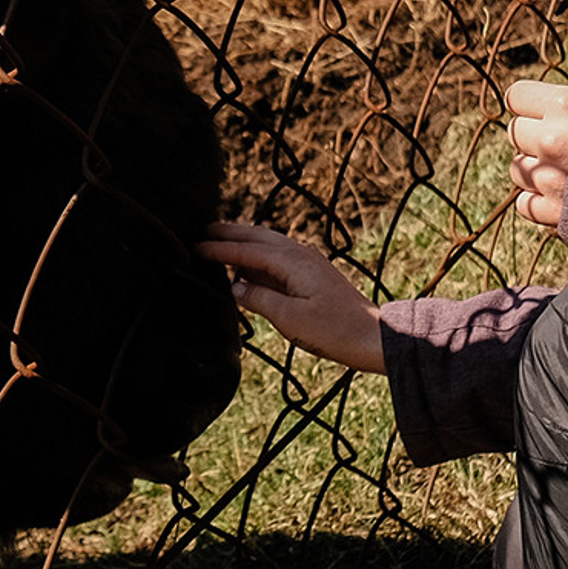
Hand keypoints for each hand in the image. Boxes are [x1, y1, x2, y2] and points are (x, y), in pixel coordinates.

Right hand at [199, 222, 385, 370]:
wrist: (372, 337)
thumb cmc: (334, 330)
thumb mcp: (290, 319)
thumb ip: (258, 299)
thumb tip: (235, 287)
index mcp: (293, 263)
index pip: (247, 251)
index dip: (219, 249)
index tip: (195, 246)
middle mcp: (301, 255)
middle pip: (258, 237)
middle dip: (229, 233)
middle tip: (202, 230)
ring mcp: (309, 262)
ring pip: (269, 243)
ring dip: (244, 241)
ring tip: (220, 242)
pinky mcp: (314, 273)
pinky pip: (279, 256)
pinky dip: (259, 255)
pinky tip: (250, 266)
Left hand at [507, 77, 567, 231]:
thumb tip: (558, 100)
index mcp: (566, 104)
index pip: (516, 96)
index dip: (530, 104)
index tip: (545, 112)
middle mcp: (550, 138)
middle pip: (516, 132)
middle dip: (534, 136)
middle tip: (565, 144)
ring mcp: (548, 177)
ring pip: (517, 168)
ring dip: (535, 169)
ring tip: (566, 171)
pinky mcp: (553, 211)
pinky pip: (524, 203)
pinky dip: (538, 201)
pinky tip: (565, 196)